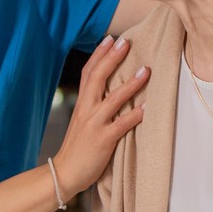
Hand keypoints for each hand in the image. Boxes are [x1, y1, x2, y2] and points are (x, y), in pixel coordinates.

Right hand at [52, 36, 148, 194]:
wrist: (64, 173)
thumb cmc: (78, 148)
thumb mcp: (82, 120)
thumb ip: (94, 105)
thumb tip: (111, 90)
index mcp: (82, 104)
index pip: (88, 72)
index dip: (99, 54)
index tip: (110, 39)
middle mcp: (86, 109)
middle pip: (98, 77)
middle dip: (112, 58)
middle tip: (127, 42)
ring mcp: (94, 124)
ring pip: (113, 98)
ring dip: (131, 84)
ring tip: (146, 70)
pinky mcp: (103, 139)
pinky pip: (121, 124)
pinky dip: (135, 115)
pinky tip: (148, 108)